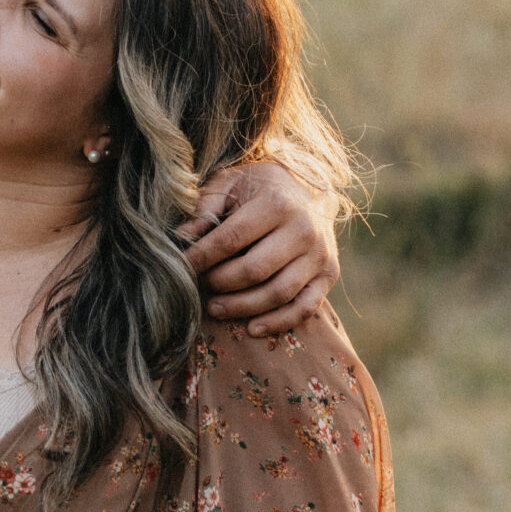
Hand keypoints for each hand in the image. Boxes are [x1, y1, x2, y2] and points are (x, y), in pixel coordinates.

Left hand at [180, 161, 337, 335]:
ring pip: (278, 293)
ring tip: (215, 308)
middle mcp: (303, 229)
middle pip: (255, 270)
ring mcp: (319, 254)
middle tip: (201, 286)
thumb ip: (205, 208)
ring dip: (242, 307)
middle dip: (220, 283)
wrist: (306, 189)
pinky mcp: (329, 273)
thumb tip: (180, 236)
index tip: (182, 266)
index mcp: (276, 203)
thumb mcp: (230, 184)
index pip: (231, 239)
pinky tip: (252, 328)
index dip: (202, 257)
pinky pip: (305, 307)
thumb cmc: (259, 188)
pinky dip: (278, 322)